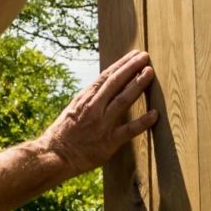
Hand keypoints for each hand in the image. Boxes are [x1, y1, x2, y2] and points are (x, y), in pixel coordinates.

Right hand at [40, 49, 159, 176]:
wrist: (55, 155)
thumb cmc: (64, 133)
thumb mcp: (74, 108)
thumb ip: (90, 98)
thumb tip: (104, 85)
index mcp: (85, 98)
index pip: (106, 76)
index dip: (122, 64)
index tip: (134, 54)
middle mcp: (94, 108)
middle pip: (115, 83)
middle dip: (131, 67)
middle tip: (145, 56)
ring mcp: (102, 124)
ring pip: (123, 100)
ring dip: (137, 85)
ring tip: (149, 73)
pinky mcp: (109, 142)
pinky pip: (129, 130)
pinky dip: (143, 122)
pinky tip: (155, 114)